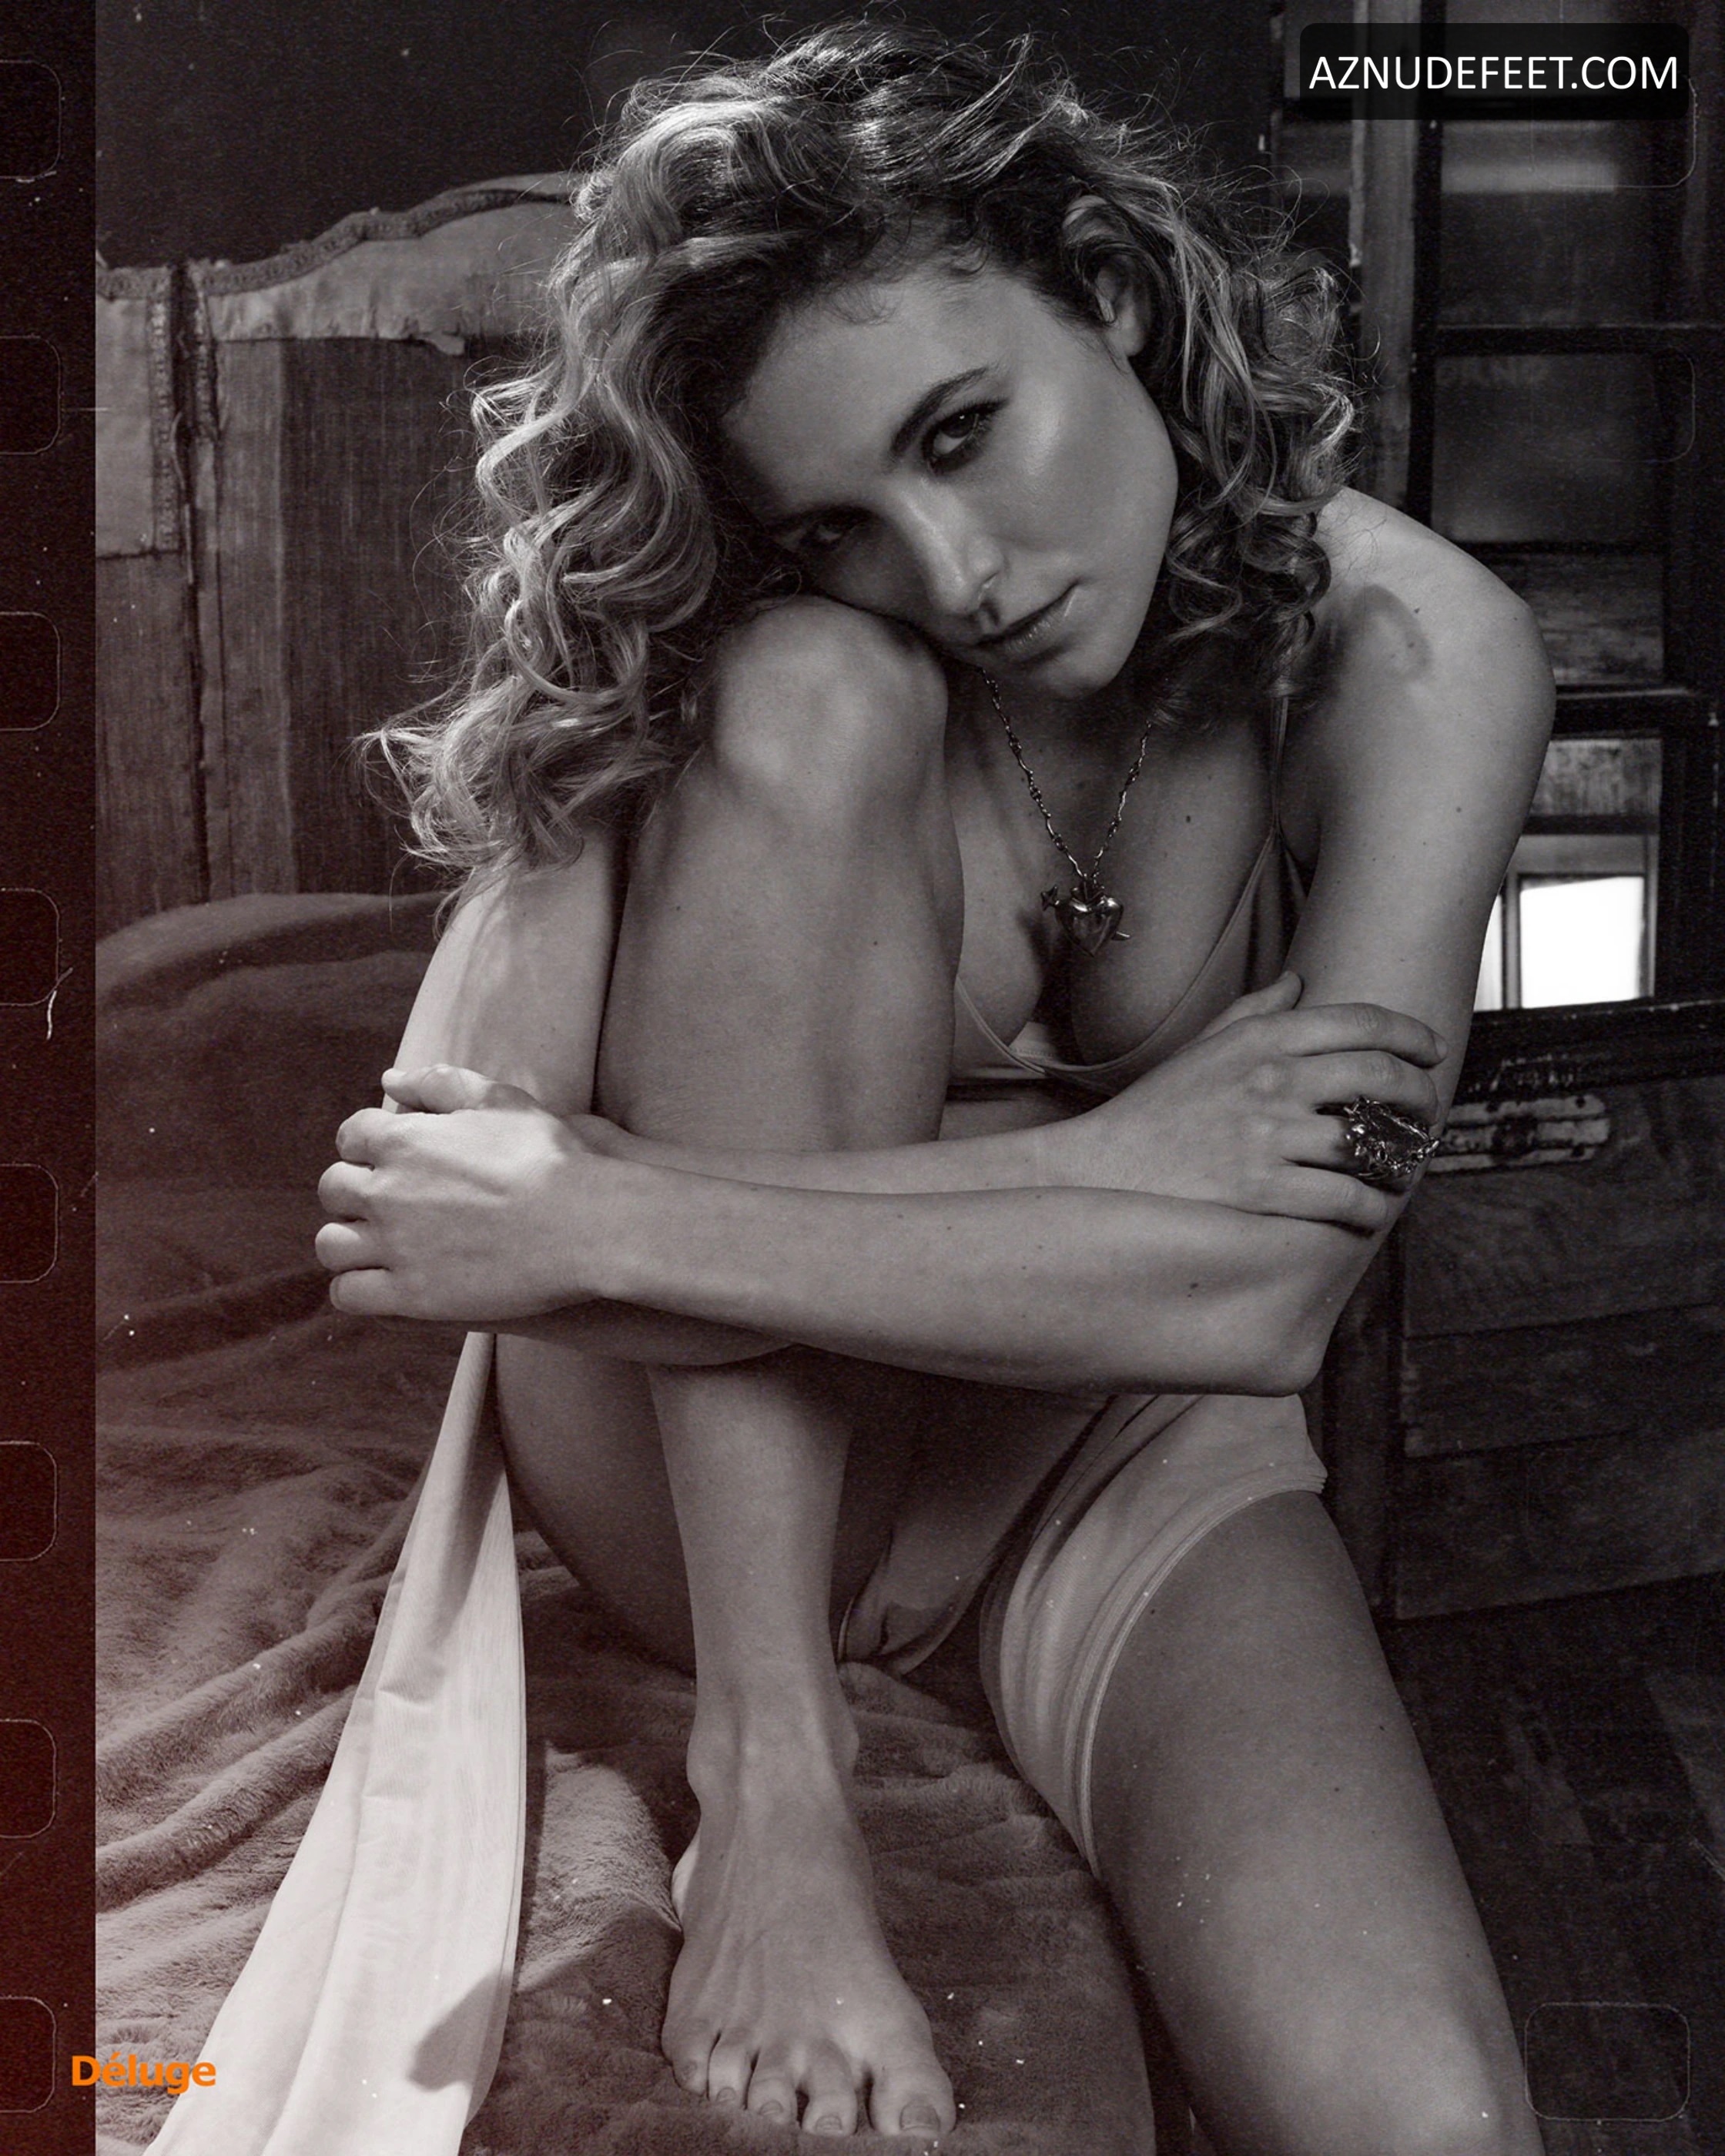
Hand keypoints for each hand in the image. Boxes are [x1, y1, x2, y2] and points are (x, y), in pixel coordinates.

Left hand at [316, 1064, 606, 1320]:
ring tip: (376, 1247)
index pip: (351, 1136)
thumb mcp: (499, 1101)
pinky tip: (381, 1285)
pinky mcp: (411, 1295)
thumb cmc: (548, 1158)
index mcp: (402, 1140)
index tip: (390, 1159)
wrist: (583, 1224)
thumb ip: (440, 1084)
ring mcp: (395, 1247)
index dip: (368, 1146)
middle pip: (333, 1189)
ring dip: (347, 1242)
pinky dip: (355, 1289)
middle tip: (386, 1204)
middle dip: (353, 1193)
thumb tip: (391, 1080)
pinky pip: (350, 1294)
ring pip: (331, 1245)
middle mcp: (386, 1192)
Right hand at [1073, 972, 1446, 1229]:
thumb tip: (1297, 982)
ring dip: (1403, 1156)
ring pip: (1371, 1143)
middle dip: (1421, 1094)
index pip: (1360, 1022)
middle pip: (1381, 1076)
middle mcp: (1272, 1081)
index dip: (1410, 1034)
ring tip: (1408, 1164)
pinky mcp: (1264, 1190)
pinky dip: (1372, 1205)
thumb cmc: (1156, 1110)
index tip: (1429, 1051)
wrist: (1105, 1169)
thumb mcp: (1202, 1047)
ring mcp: (1269, 1136)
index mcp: (1261, 1040)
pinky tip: (1375, 1207)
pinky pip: (1344, 1197)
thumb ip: (1253, 1011)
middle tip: (1429, 1109)